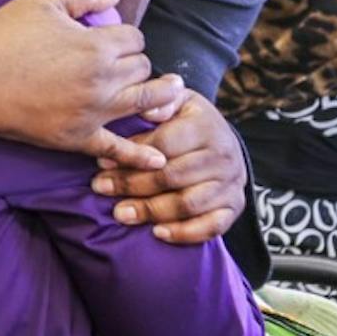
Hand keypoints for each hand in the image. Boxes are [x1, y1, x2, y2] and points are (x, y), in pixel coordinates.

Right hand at [0, 0, 186, 168]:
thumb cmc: (5, 36)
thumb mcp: (45, 0)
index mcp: (99, 46)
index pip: (135, 40)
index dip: (127, 36)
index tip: (115, 38)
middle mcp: (104, 81)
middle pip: (142, 69)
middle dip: (137, 62)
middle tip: (126, 62)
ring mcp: (93, 113)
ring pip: (144, 104)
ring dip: (162, 98)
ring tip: (176, 96)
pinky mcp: (78, 138)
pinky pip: (117, 149)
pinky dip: (140, 156)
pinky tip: (159, 160)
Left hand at [90, 95, 245, 243]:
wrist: (224, 142)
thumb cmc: (190, 122)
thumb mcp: (178, 102)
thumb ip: (161, 102)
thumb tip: (147, 108)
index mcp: (207, 126)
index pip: (165, 145)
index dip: (132, 155)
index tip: (103, 163)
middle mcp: (224, 156)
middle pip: (172, 176)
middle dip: (132, 184)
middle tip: (102, 188)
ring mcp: (231, 183)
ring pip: (187, 204)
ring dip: (151, 211)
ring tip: (121, 213)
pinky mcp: (235, 207)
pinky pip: (211, 227)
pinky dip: (184, 233)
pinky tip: (158, 233)